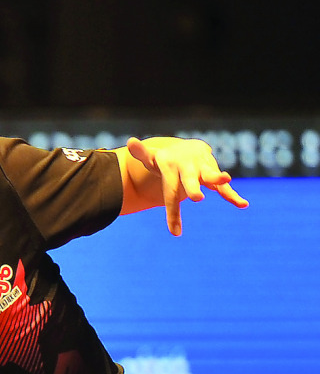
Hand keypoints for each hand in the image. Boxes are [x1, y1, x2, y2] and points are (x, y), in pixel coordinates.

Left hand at [126, 136, 248, 235]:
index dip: (172, 212)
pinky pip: (224, 187)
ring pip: (210, 176)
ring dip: (218, 179)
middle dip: (193, 187)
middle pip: (190, 179)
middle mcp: (189, 166)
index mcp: (172, 166)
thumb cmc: (166, 161)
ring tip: (226, 180)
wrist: (188, 149)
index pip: (170, 191)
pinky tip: (243, 205)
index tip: (175, 231)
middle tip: (197, 198)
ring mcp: (203, 168)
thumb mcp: (152, 158)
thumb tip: (130, 142)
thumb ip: (141, 153)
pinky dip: (232, 195)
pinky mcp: (213, 174)